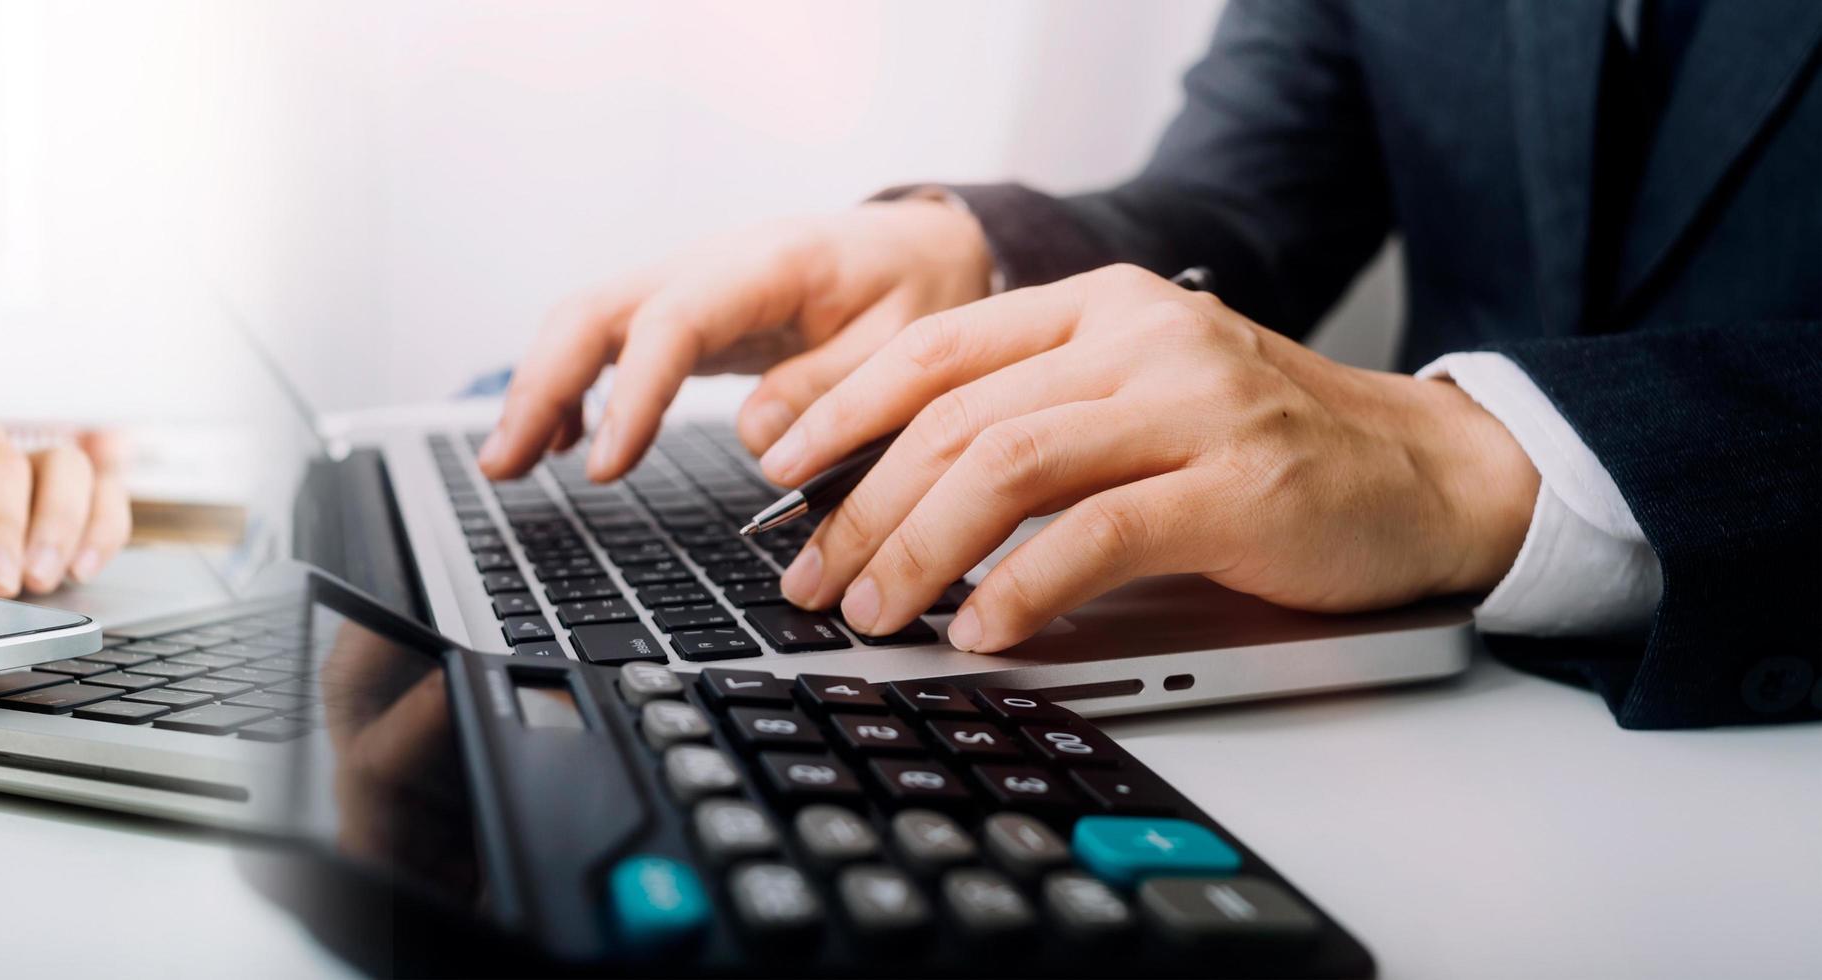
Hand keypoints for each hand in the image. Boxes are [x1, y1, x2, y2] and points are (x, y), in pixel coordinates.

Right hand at [480, 196, 994, 482]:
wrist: (918, 244)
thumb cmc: (918, 289)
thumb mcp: (910, 344)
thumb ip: (835, 389)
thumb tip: (757, 438)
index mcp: (770, 264)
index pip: (673, 320)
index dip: (631, 393)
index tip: (604, 466)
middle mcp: (709, 263)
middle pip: (595, 312)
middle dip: (540, 386)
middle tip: (504, 465)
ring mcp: (685, 284)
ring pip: (583, 323)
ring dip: (537, 390)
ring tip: (507, 466)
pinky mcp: (678, 311)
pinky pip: (606, 342)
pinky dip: (572, 391)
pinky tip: (560, 444)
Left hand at [760, 265, 1539, 651]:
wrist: (1431, 474)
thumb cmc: (1266, 450)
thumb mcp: (1137, 399)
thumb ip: (1030, 415)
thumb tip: (881, 485)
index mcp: (1099, 307)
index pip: (933, 348)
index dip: (839, 410)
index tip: (771, 470)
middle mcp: (1139, 339)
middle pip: (954, 418)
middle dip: (860, 506)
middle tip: (810, 576)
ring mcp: (1192, 407)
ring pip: (1007, 467)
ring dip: (918, 547)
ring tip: (874, 611)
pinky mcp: (1237, 486)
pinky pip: (1095, 536)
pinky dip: (1020, 588)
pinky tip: (979, 629)